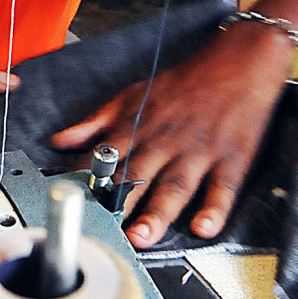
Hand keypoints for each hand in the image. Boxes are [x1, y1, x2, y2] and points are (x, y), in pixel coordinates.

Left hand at [50, 26, 294, 247]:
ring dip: (157, 213)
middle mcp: (165, 142)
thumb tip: (59, 142)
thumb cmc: (183, 84)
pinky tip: (203, 228)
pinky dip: (214, 209)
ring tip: (141, 236)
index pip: (104, 157)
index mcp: (138, 128)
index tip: (70, 203)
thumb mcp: (132, 95)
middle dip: (118, 203)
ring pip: (174, 186)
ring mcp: (198, 152)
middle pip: (137, 175)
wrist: (238, 62)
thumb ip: (95, 122)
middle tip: (103, 229)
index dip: (85, 181)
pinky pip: (222, 188)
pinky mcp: (231, 159)